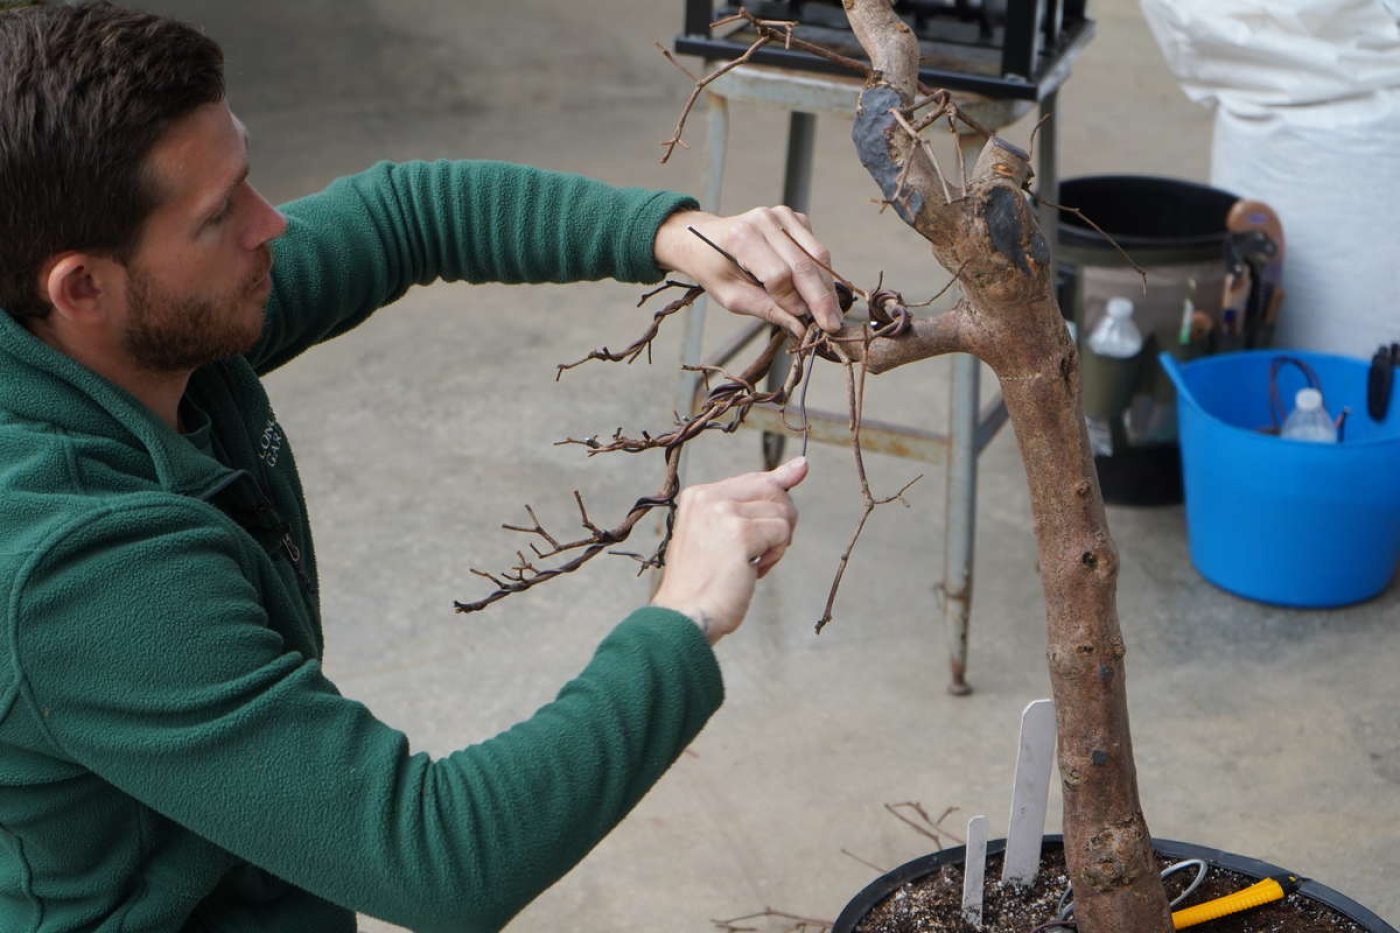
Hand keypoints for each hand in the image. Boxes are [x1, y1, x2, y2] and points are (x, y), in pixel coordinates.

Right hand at [651, 457, 808, 644]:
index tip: (801, 468)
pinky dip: (776, 554)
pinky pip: (782, 532)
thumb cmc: (704, 582)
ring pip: (781, 513)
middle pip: (772, 490)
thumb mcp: (722, 533)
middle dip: (781, 519)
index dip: (779, 485)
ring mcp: (723, 513)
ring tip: (749, 564)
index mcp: (699, 495)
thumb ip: (755, 500)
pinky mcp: (740, 533)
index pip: (753, 479)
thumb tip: (802, 465)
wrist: (685, 616)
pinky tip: (753, 570)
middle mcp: (708, 498)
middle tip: (763, 550)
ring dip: (777, 542)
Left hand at [653, 208, 842, 336]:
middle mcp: (765, 220)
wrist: (702, 237)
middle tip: (833, 325)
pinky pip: (815, 249)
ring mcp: (782, 215)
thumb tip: (799, 326)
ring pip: (816, 255)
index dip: (792, 301)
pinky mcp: (794, 218)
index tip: (803, 322)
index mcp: (742, 237)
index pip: (778, 274)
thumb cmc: (713, 268)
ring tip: (833, 314)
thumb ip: (765, 309)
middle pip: (803, 264)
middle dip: (820, 298)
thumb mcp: (730, 295)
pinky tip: (818, 292)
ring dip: (827, 286)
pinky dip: (820, 272)